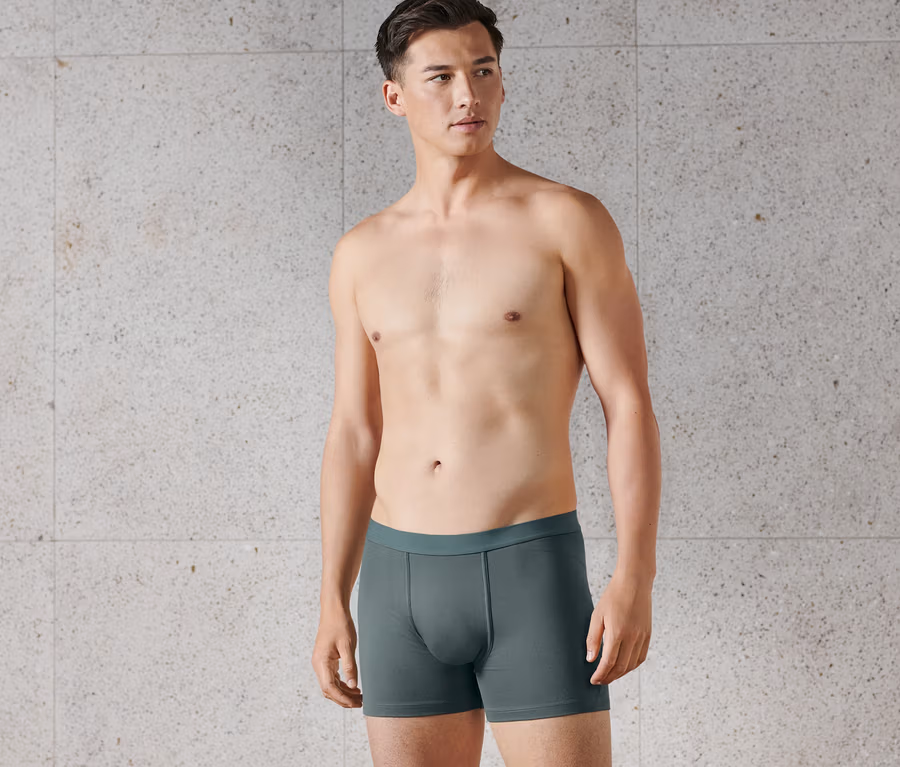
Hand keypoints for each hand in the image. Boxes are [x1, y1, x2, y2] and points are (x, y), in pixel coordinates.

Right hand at [311, 606, 362, 707]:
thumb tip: (353, 686)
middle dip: (343, 699)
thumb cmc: (340, 625)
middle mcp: (318, 664)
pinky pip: (332, 677)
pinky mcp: (326, 660)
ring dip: (343, 693)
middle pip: (328, 690)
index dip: (342, 698)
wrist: (334, 610)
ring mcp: (321, 663)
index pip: (329, 688)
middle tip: (360, 703)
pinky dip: (342, 684)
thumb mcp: (347, 646)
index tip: (355, 703)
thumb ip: (350, 667)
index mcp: (321, 662)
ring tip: (359, 697)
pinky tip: (353, 686)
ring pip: (330, 685)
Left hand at [585, 569, 652, 684]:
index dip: (600, 674)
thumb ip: (593, 639)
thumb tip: (590, 659)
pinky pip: (641, 657)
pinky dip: (632, 666)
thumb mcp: (597, 615)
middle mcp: (632, 638)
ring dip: (620, 674)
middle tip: (599, 681)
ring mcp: (642, 637)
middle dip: (609, 677)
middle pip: (621, 667)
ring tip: (609, 676)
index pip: (608, 663)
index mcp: (617, 633)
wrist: (634, 582)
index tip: (593, 680)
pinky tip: (624, 667)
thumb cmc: (613, 596)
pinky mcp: (648, 635)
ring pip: (632, 665)